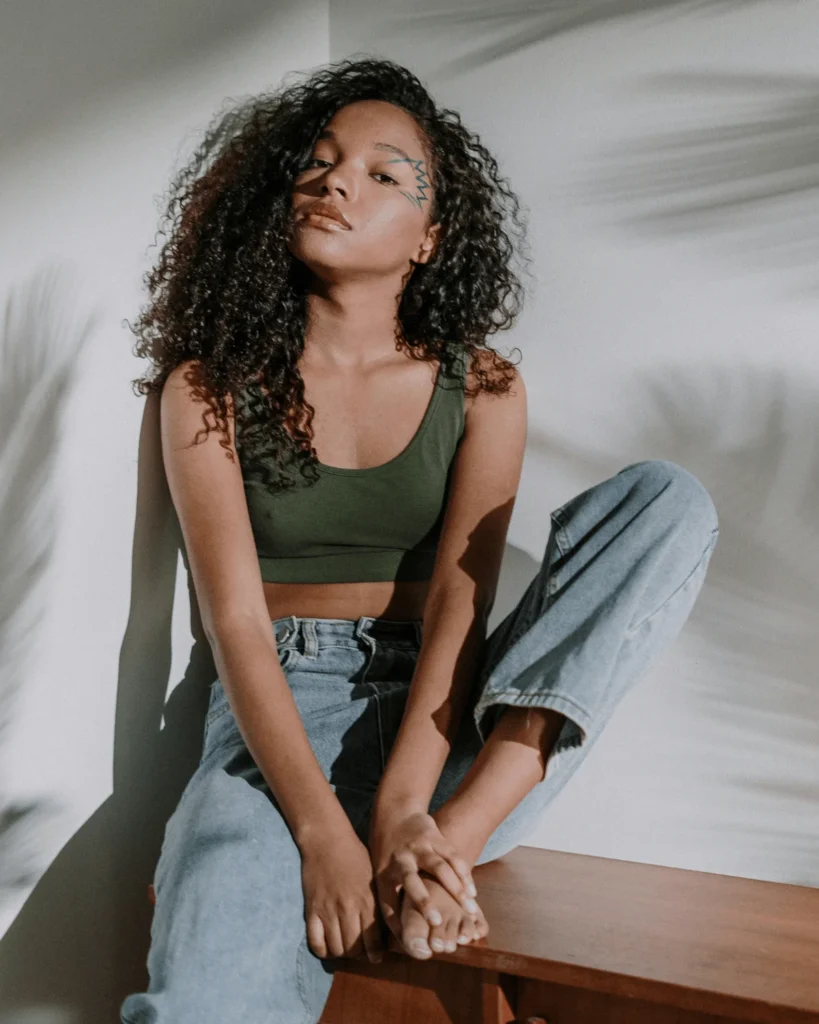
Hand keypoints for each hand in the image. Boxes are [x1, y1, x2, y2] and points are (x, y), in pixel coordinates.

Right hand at [300, 829, 383, 962]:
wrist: (327, 839)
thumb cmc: (354, 854)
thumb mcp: (373, 876)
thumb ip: (377, 901)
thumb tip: (387, 924)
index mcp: (368, 901)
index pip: (373, 941)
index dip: (375, 954)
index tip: (375, 957)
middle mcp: (349, 909)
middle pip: (354, 949)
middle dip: (358, 955)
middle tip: (358, 951)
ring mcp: (328, 911)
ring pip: (336, 949)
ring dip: (341, 953)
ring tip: (343, 947)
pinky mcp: (312, 910)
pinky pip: (316, 943)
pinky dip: (322, 950)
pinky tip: (327, 945)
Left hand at [368, 809, 480, 943]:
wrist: (395, 818)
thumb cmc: (391, 861)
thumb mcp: (383, 882)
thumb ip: (392, 910)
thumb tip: (405, 943)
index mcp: (384, 875)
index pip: (387, 901)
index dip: (397, 921)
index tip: (410, 943)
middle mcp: (400, 860)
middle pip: (411, 881)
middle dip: (423, 901)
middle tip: (437, 921)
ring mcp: (418, 847)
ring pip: (438, 867)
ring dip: (454, 888)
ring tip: (469, 909)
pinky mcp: (434, 837)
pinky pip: (452, 855)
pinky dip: (463, 873)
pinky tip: (472, 891)